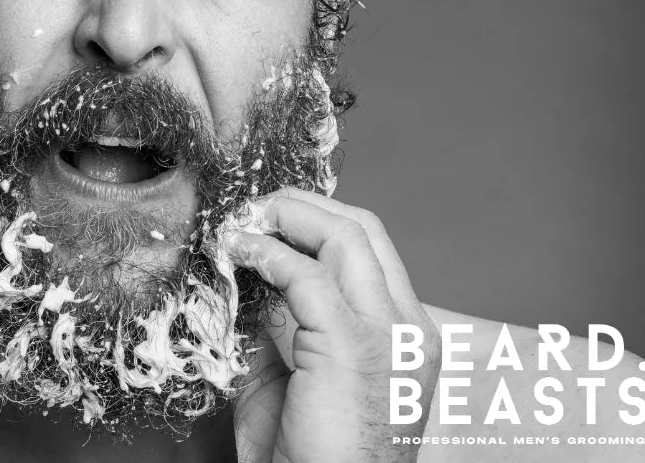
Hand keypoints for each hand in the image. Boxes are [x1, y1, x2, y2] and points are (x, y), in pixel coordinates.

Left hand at [227, 188, 439, 462]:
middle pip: (364, 228)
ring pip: (347, 235)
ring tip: (242, 222)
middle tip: (253, 207)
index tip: (268, 218)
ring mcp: (389, 335)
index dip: (317, 221)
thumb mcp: (296, 375)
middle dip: (302, 205)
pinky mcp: (353, 347)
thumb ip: (286, 325)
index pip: (371, 249)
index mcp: (405, 335)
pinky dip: (266, 253)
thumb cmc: (309, 457)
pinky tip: (236, 251)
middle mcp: (408, 329)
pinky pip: (306, 275)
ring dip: (286, 217)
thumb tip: (254, 279)